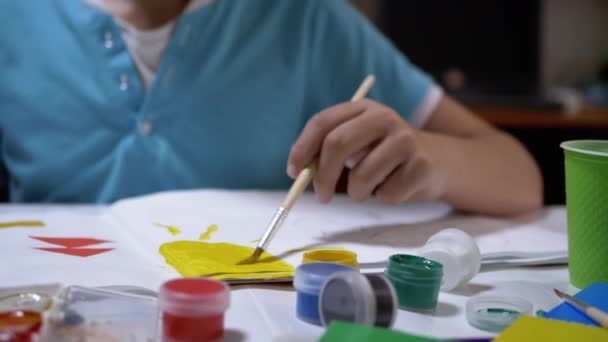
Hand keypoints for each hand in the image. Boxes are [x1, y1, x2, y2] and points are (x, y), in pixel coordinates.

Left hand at [287, 99, 446, 203]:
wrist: (440, 161)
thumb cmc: (386, 156)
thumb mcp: (359, 143)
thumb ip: (330, 151)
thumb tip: (298, 172)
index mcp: (363, 108)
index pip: (322, 122)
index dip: (302, 148)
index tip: (293, 172)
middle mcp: (384, 118)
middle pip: (337, 143)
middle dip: (323, 175)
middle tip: (321, 196)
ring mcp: (406, 140)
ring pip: (361, 176)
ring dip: (358, 192)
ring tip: (370, 187)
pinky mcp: (422, 166)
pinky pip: (387, 194)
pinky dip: (385, 198)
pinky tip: (397, 186)